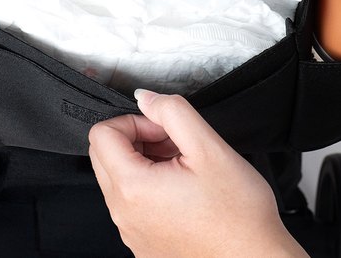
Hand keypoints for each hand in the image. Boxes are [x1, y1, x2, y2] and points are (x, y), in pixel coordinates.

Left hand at [89, 90, 308, 257]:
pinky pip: (131, 203)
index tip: (162, 129)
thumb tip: (144, 98)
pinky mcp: (143, 242)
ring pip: (117, 177)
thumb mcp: (208, 147)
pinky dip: (149, 186)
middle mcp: (124, 214)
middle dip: (135, 138)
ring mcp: (131, 231)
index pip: (102, 133)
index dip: (134, 121)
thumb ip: (172, 112)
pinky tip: (182, 187)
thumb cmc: (238, 215)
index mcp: (132, 188)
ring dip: (143, 161)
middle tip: (171, 142)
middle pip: (104, 154)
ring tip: (182, 165)